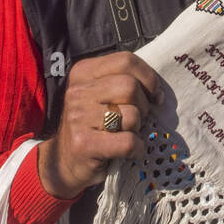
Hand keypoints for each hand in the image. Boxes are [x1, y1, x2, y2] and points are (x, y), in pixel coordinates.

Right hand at [36, 52, 162, 199]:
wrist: (65, 162)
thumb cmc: (94, 126)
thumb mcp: (102, 96)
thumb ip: (124, 82)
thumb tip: (158, 91)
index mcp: (83, 72)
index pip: (125, 61)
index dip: (148, 78)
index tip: (154, 95)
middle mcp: (77, 91)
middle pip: (130, 87)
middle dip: (143, 106)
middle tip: (138, 119)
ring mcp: (77, 117)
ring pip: (131, 115)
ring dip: (138, 129)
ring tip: (126, 134)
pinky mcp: (83, 143)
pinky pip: (127, 142)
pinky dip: (137, 149)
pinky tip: (129, 152)